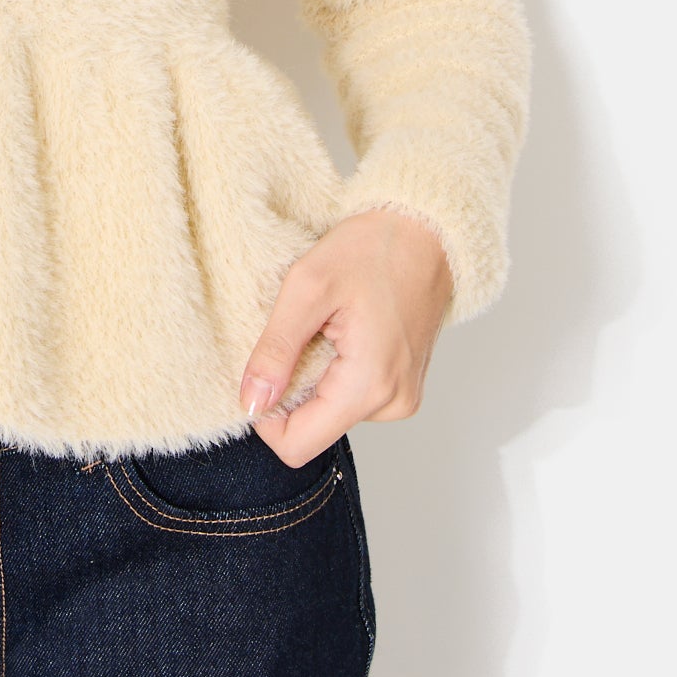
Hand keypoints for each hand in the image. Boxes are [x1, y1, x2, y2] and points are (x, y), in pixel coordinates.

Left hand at [238, 209, 453, 467]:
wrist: (425, 232)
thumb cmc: (373, 249)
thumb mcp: (307, 288)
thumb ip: (276, 350)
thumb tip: (251, 401)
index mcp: (369, 386)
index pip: (297, 445)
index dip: (265, 417)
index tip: (262, 370)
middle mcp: (392, 403)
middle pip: (312, 429)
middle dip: (290, 389)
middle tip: (299, 334)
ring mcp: (400, 397)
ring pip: (329, 412)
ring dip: (312, 375)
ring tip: (325, 326)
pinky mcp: (400, 386)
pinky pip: (349, 396)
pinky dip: (332, 370)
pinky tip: (341, 331)